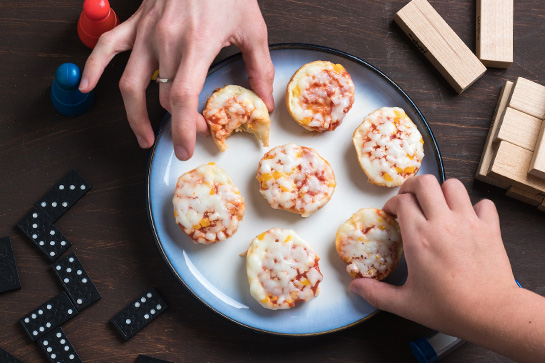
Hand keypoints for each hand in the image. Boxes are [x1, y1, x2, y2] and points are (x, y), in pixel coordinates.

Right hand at [79, 0, 274, 160]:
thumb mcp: (252, 29)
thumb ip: (259, 68)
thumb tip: (263, 101)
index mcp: (197, 45)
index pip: (182, 98)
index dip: (183, 128)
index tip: (186, 146)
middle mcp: (167, 42)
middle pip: (164, 97)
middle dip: (178, 122)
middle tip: (193, 131)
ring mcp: (147, 33)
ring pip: (130, 84)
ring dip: (134, 116)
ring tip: (143, 136)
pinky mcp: (136, 23)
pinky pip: (106, 47)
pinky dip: (93, 68)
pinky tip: (86, 87)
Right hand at [350, 175, 518, 338]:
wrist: (492, 313)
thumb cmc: (448, 308)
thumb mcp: (406, 304)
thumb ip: (376, 294)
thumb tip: (354, 287)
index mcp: (419, 237)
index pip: (402, 200)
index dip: (393, 203)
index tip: (392, 214)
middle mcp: (442, 223)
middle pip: (425, 182)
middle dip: (413, 186)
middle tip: (409, 200)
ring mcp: (468, 222)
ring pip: (453, 186)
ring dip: (442, 192)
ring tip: (437, 206)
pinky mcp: (490, 228)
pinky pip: (483, 204)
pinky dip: (474, 207)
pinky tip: (467, 220)